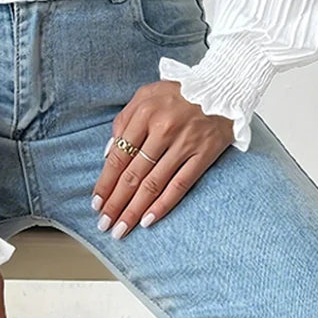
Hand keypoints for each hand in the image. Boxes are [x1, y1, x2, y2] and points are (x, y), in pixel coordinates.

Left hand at [90, 80, 234, 238]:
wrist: (221, 88)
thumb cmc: (178, 93)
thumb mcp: (146, 94)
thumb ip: (124, 120)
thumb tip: (108, 153)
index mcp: (144, 112)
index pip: (119, 156)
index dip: (105, 182)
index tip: (96, 202)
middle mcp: (162, 129)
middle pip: (133, 174)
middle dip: (115, 203)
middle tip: (104, 224)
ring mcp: (184, 144)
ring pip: (153, 184)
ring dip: (134, 210)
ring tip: (121, 228)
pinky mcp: (203, 155)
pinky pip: (180, 185)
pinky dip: (163, 205)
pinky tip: (149, 220)